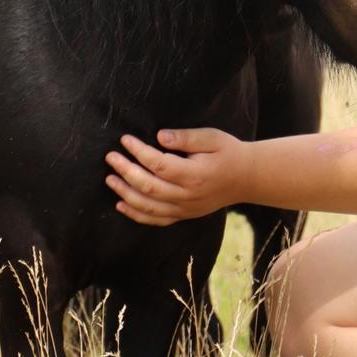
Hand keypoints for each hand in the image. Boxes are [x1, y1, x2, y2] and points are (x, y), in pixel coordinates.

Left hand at [105, 127, 249, 226]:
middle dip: (125, 171)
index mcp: (195, 175)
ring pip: (148, 206)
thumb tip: (159, 136)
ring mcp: (185, 209)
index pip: (159, 165)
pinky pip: (156, 220)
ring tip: (110, 179)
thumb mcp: (212, 137)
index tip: (125, 139)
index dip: (139, 152)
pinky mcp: (184, 215)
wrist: (246, 178)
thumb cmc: (228, 153)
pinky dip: (136, 214)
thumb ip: (186, 137)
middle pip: (148, 186)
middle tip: (110, 157)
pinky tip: (121, 204)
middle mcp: (188, 196)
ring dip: (125, 193)